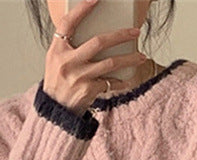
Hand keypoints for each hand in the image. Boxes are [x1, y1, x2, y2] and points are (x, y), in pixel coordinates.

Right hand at [44, 0, 148, 115]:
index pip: (68, 23)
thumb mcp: (56, 60)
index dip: (82, 9)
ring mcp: (78, 77)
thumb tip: (98, 33)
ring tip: (141, 56)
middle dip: (120, 35)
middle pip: (98, 42)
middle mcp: (67, 62)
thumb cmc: (58, 82)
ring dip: (129, 59)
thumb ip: (70, 46)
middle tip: (135, 31)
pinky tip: (130, 77)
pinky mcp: (88, 91)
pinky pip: (110, 82)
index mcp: (57, 50)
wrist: (55, 111)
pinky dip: (121, 80)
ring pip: (110, 63)